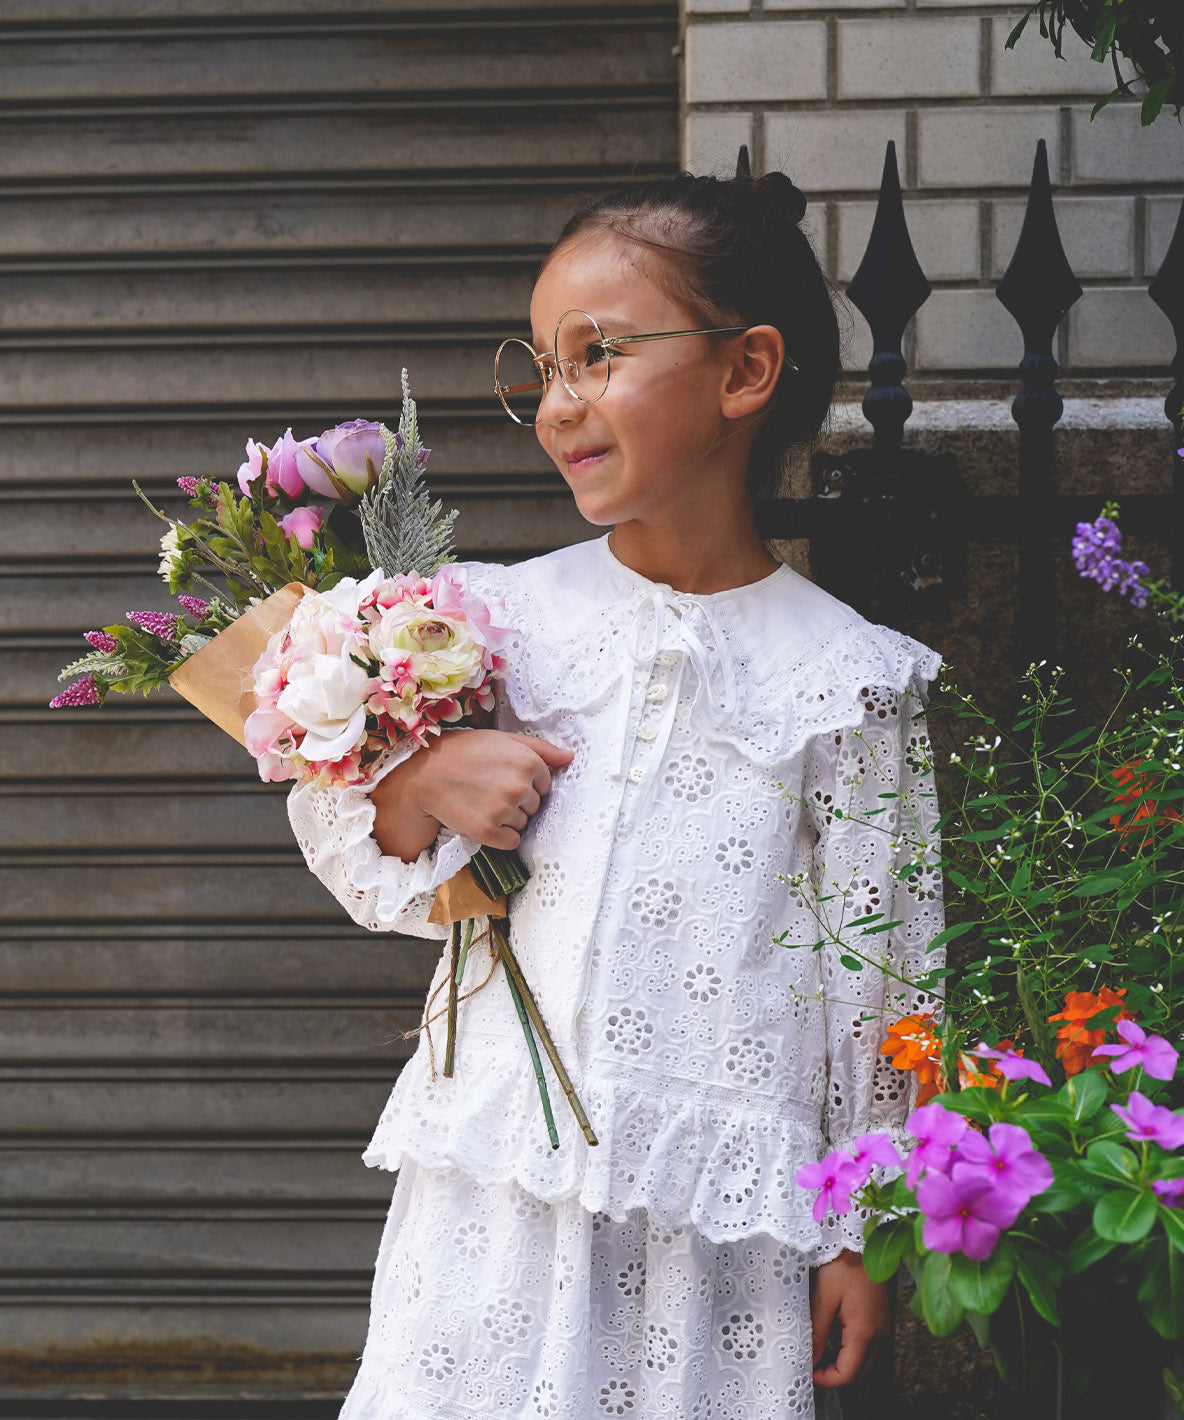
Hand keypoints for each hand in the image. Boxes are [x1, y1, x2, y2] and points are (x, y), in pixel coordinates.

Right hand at [371, 729, 573, 861]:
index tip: (504, 777)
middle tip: (490, 788)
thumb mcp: (503, 740)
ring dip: (508, 818)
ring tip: (483, 801)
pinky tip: (482, 818)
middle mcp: (520, 787)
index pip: (546, 785)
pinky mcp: (488, 831)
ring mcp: (504, 810)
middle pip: (535, 806)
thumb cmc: (465, 752)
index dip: (527, 782)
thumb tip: (570, 758)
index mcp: (528, 762)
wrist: (425, 774)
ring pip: (523, 824)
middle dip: (518, 801)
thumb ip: (541, 749)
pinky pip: (511, 842)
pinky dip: (500, 836)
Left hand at [809, 1249, 892, 1389]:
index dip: (827, 1379)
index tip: (808, 1371)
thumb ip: (817, 1330)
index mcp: (865, 1332)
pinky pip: (872, 1346)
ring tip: (822, 1353)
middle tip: (813, 1365)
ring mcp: (886, 1327)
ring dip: (847, 1365)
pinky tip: (838, 1338)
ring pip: (867, 1361)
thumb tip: (810, 1358)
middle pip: (860, 1373)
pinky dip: (855, 1351)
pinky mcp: (885, 1317)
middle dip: (836, 1376)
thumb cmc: (844, 1261)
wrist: (867, 1236)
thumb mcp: (825, 1295)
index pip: (848, 1374)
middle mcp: (881, 1335)